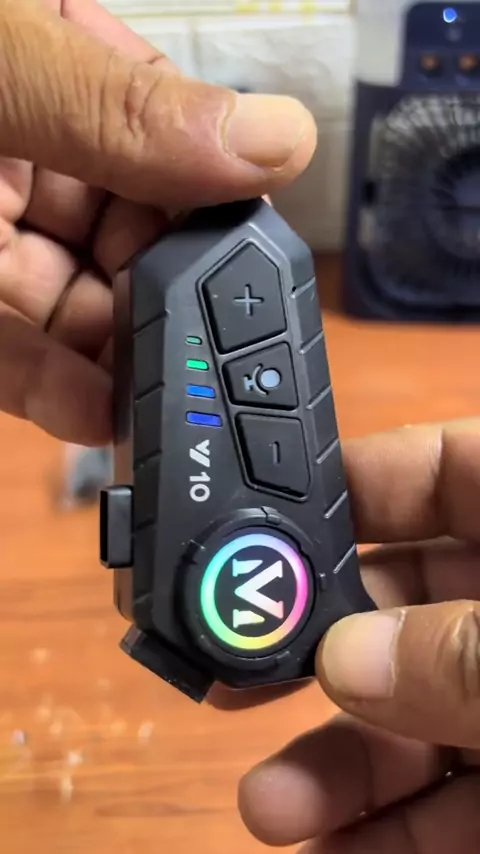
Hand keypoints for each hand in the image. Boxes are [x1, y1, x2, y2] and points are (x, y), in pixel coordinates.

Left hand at [0, 0, 315, 444]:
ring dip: (120, 364)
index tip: (245, 268)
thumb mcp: (6, 69)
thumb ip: (126, 113)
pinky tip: (93, 414)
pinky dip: (50, 389)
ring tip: (164, 405)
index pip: (172, 143)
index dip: (213, 206)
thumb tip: (276, 144)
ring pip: (77, 311)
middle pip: (132, 244)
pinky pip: (10, 353)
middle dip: (169, 302)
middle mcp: (36, 160)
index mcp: (64, 79)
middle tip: (204, 355)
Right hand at [240, 418, 479, 852]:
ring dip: (341, 761)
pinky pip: (455, 798)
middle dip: (316, 649)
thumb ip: (469, 652)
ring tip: (272, 807)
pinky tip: (335, 852)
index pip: (441, 470)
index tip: (259, 527)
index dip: (349, 489)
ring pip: (418, 712)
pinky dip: (396, 831)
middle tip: (233, 679)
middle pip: (404, 605)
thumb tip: (347, 657)